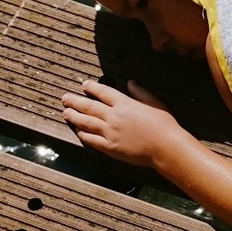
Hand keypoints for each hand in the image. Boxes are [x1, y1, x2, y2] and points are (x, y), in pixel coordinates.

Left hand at [61, 79, 184, 167]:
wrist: (166, 147)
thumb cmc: (164, 125)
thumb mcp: (154, 103)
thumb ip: (140, 92)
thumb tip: (131, 82)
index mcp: (125, 104)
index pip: (103, 92)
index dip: (92, 87)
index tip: (84, 84)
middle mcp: (114, 116)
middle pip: (89, 106)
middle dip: (75, 101)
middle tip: (65, 98)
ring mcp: (110, 132)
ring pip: (86, 122)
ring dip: (74, 116)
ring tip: (66, 112)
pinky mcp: (110, 147)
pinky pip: (92, 140)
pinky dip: (83, 134)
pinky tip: (78, 131)